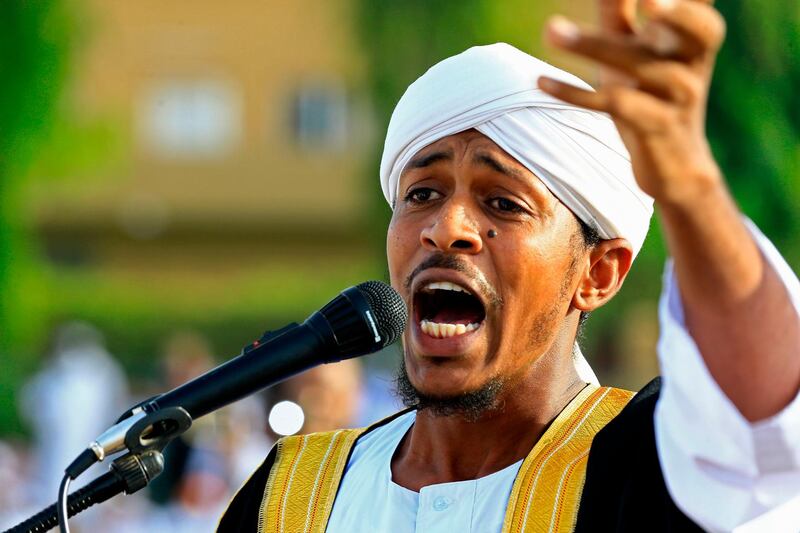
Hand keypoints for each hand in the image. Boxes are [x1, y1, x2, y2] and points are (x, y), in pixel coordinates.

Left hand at [539, 0, 726, 207]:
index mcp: (694, 36)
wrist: (675, 165)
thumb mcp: (634, 50)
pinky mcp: (655, 125)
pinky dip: (576, 93)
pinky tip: (541, 82)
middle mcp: (694, 61)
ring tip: (550, 30)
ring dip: (592, 45)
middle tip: (649, 1)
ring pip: (639, 64)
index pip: (697, 4)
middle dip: (677, 11)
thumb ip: (617, 11)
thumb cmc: (650, 95)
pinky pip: (615, 104)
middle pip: (699, 28)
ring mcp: (679, 95)